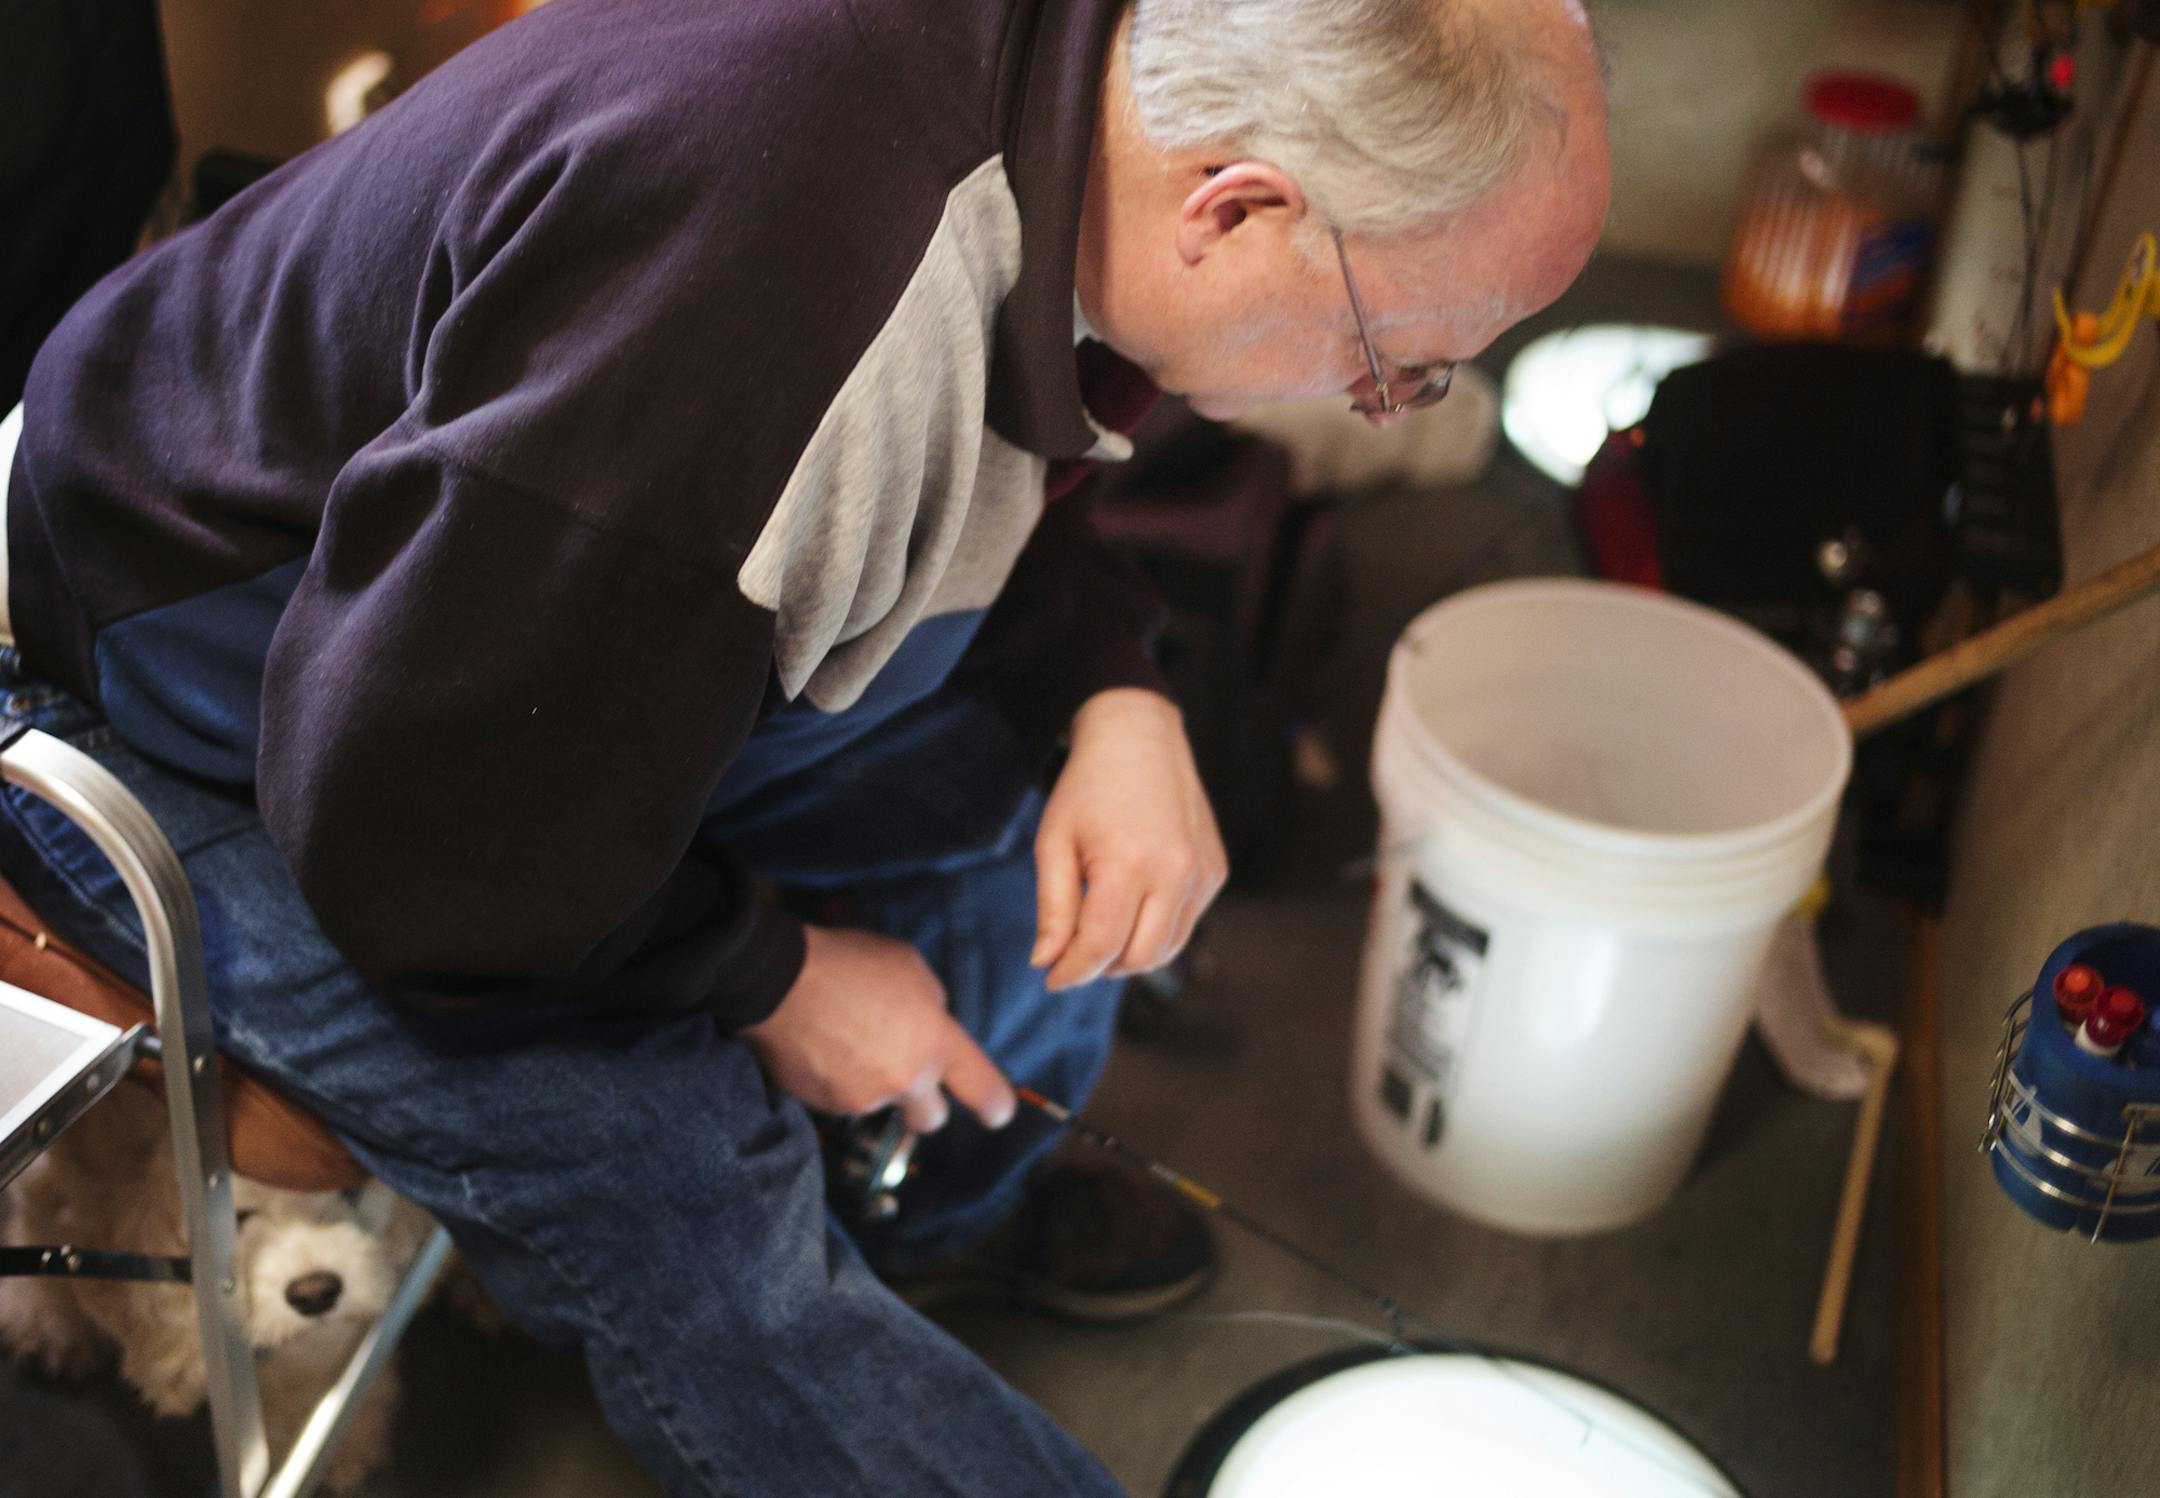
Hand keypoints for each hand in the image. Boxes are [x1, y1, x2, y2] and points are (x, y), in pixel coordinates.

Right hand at [741, 925, 1014, 1133]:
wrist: (778, 979)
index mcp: (936, 1044)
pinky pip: (841, 1101)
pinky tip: (822, 1048)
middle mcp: (905, 1081)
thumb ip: (932, 1006)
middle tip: (905, 1076)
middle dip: (923, 1104)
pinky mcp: (824, 1107)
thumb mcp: (910, 968)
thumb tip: (932, 1026)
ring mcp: (862, 1100)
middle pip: (931, 1119)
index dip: (995, 1105)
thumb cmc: (851, 963)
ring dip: (872, 1085)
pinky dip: (836, 1083)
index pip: (984, 1089)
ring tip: (846, 1040)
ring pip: (879, 1106)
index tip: (997, 1113)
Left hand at [1032, 688, 1228, 990]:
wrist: (1139, 738)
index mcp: (1129, 862)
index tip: (1050, 977)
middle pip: (1137, 958)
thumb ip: (1052, 908)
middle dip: (1100, 967)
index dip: (1072, 970)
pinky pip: (1184, 923)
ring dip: (1129, 955)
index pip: (1101, 945)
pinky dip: (1155, 930)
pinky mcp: (1215, 871)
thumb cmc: (1087, 790)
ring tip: (1100, 933)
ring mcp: (1202, 873)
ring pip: (1166, 949)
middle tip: (1072, 954)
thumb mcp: (1054, 842)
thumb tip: (1046, 963)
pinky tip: (1132, 904)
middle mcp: (1175, 871)